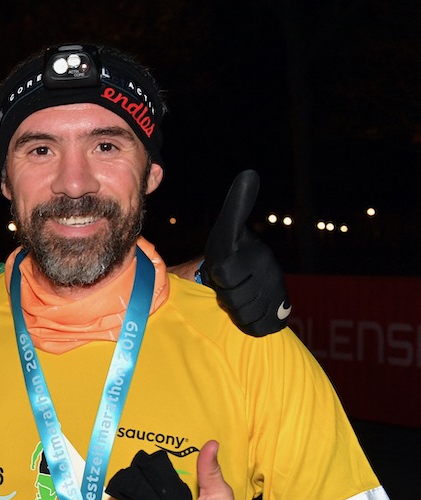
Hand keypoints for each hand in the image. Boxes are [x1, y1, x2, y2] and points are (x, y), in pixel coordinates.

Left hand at [202, 170, 290, 336]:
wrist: (241, 283)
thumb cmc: (227, 254)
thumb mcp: (227, 230)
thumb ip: (238, 206)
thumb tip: (250, 174)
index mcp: (259, 255)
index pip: (226, 272)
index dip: (219, 275)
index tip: (222, 271)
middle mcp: (272, 273)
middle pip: (232, 297)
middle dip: (224, 295)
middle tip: (226, 286)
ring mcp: (277, 294)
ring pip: (243, 313)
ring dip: (235, 309)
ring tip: (235, 296)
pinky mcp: (280, 313)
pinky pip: (256, 325)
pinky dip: (248, 322)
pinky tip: (248, 310)